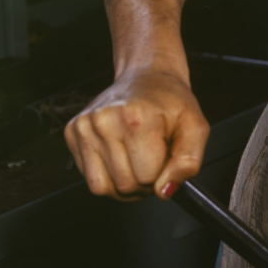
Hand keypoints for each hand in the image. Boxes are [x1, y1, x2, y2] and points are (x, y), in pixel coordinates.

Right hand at [64, 68, 209, 200]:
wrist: (147, 76)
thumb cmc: (170, 101)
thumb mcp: (195, 127)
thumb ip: (188, 162)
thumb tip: (166, 191)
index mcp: (137, 118)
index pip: (148, 177)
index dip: (162, 175)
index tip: (165, 159)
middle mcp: (105, 121)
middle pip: (125, 185)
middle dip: (144, 181)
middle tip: (152, 159)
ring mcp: (85, 126)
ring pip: (102, 188)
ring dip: (124, 183)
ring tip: (137, 159)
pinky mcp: (72, 132)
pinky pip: (89, 178)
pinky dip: (107, 175)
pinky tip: (120, 154)